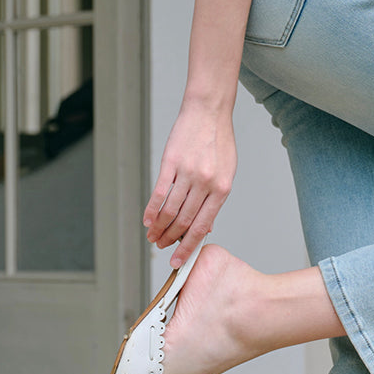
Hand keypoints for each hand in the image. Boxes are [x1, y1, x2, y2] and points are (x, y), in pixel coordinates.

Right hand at [143, 101, 236, 265]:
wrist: (209, 112)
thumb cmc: (219, 142)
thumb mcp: (226, 173)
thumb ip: (215, 200)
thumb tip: (205, 227)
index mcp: (222, 189)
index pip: (202, 226)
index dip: (188, 247)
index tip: (178, 261)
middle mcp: (205, 183)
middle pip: (183, 221)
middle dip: (170, 240)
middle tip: (161, 248)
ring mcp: (187, 173)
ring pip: (169, 210)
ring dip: (158, 228)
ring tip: (152, 237)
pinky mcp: (171, 163)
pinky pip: (159, 192)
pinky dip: (152, 210)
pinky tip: (147, 220)